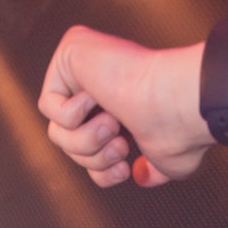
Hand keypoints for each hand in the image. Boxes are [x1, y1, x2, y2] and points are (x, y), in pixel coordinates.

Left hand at [38, 25, 210, 187]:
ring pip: (56, 129)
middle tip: (121, 145)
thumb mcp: (166, 161)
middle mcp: (104, 84)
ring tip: (112, 124)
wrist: (177, 104)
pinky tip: (99, 97)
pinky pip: (48, 103)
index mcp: (124, 104)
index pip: (89, 147)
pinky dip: (72, 114)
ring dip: (85, 139)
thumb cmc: (179, 126)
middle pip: (68, 143)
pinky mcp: (71, 51)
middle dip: (93, 156)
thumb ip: (152, 168)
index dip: (101, 168)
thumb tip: (140, 175)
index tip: (125, 169)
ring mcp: (87, 66)